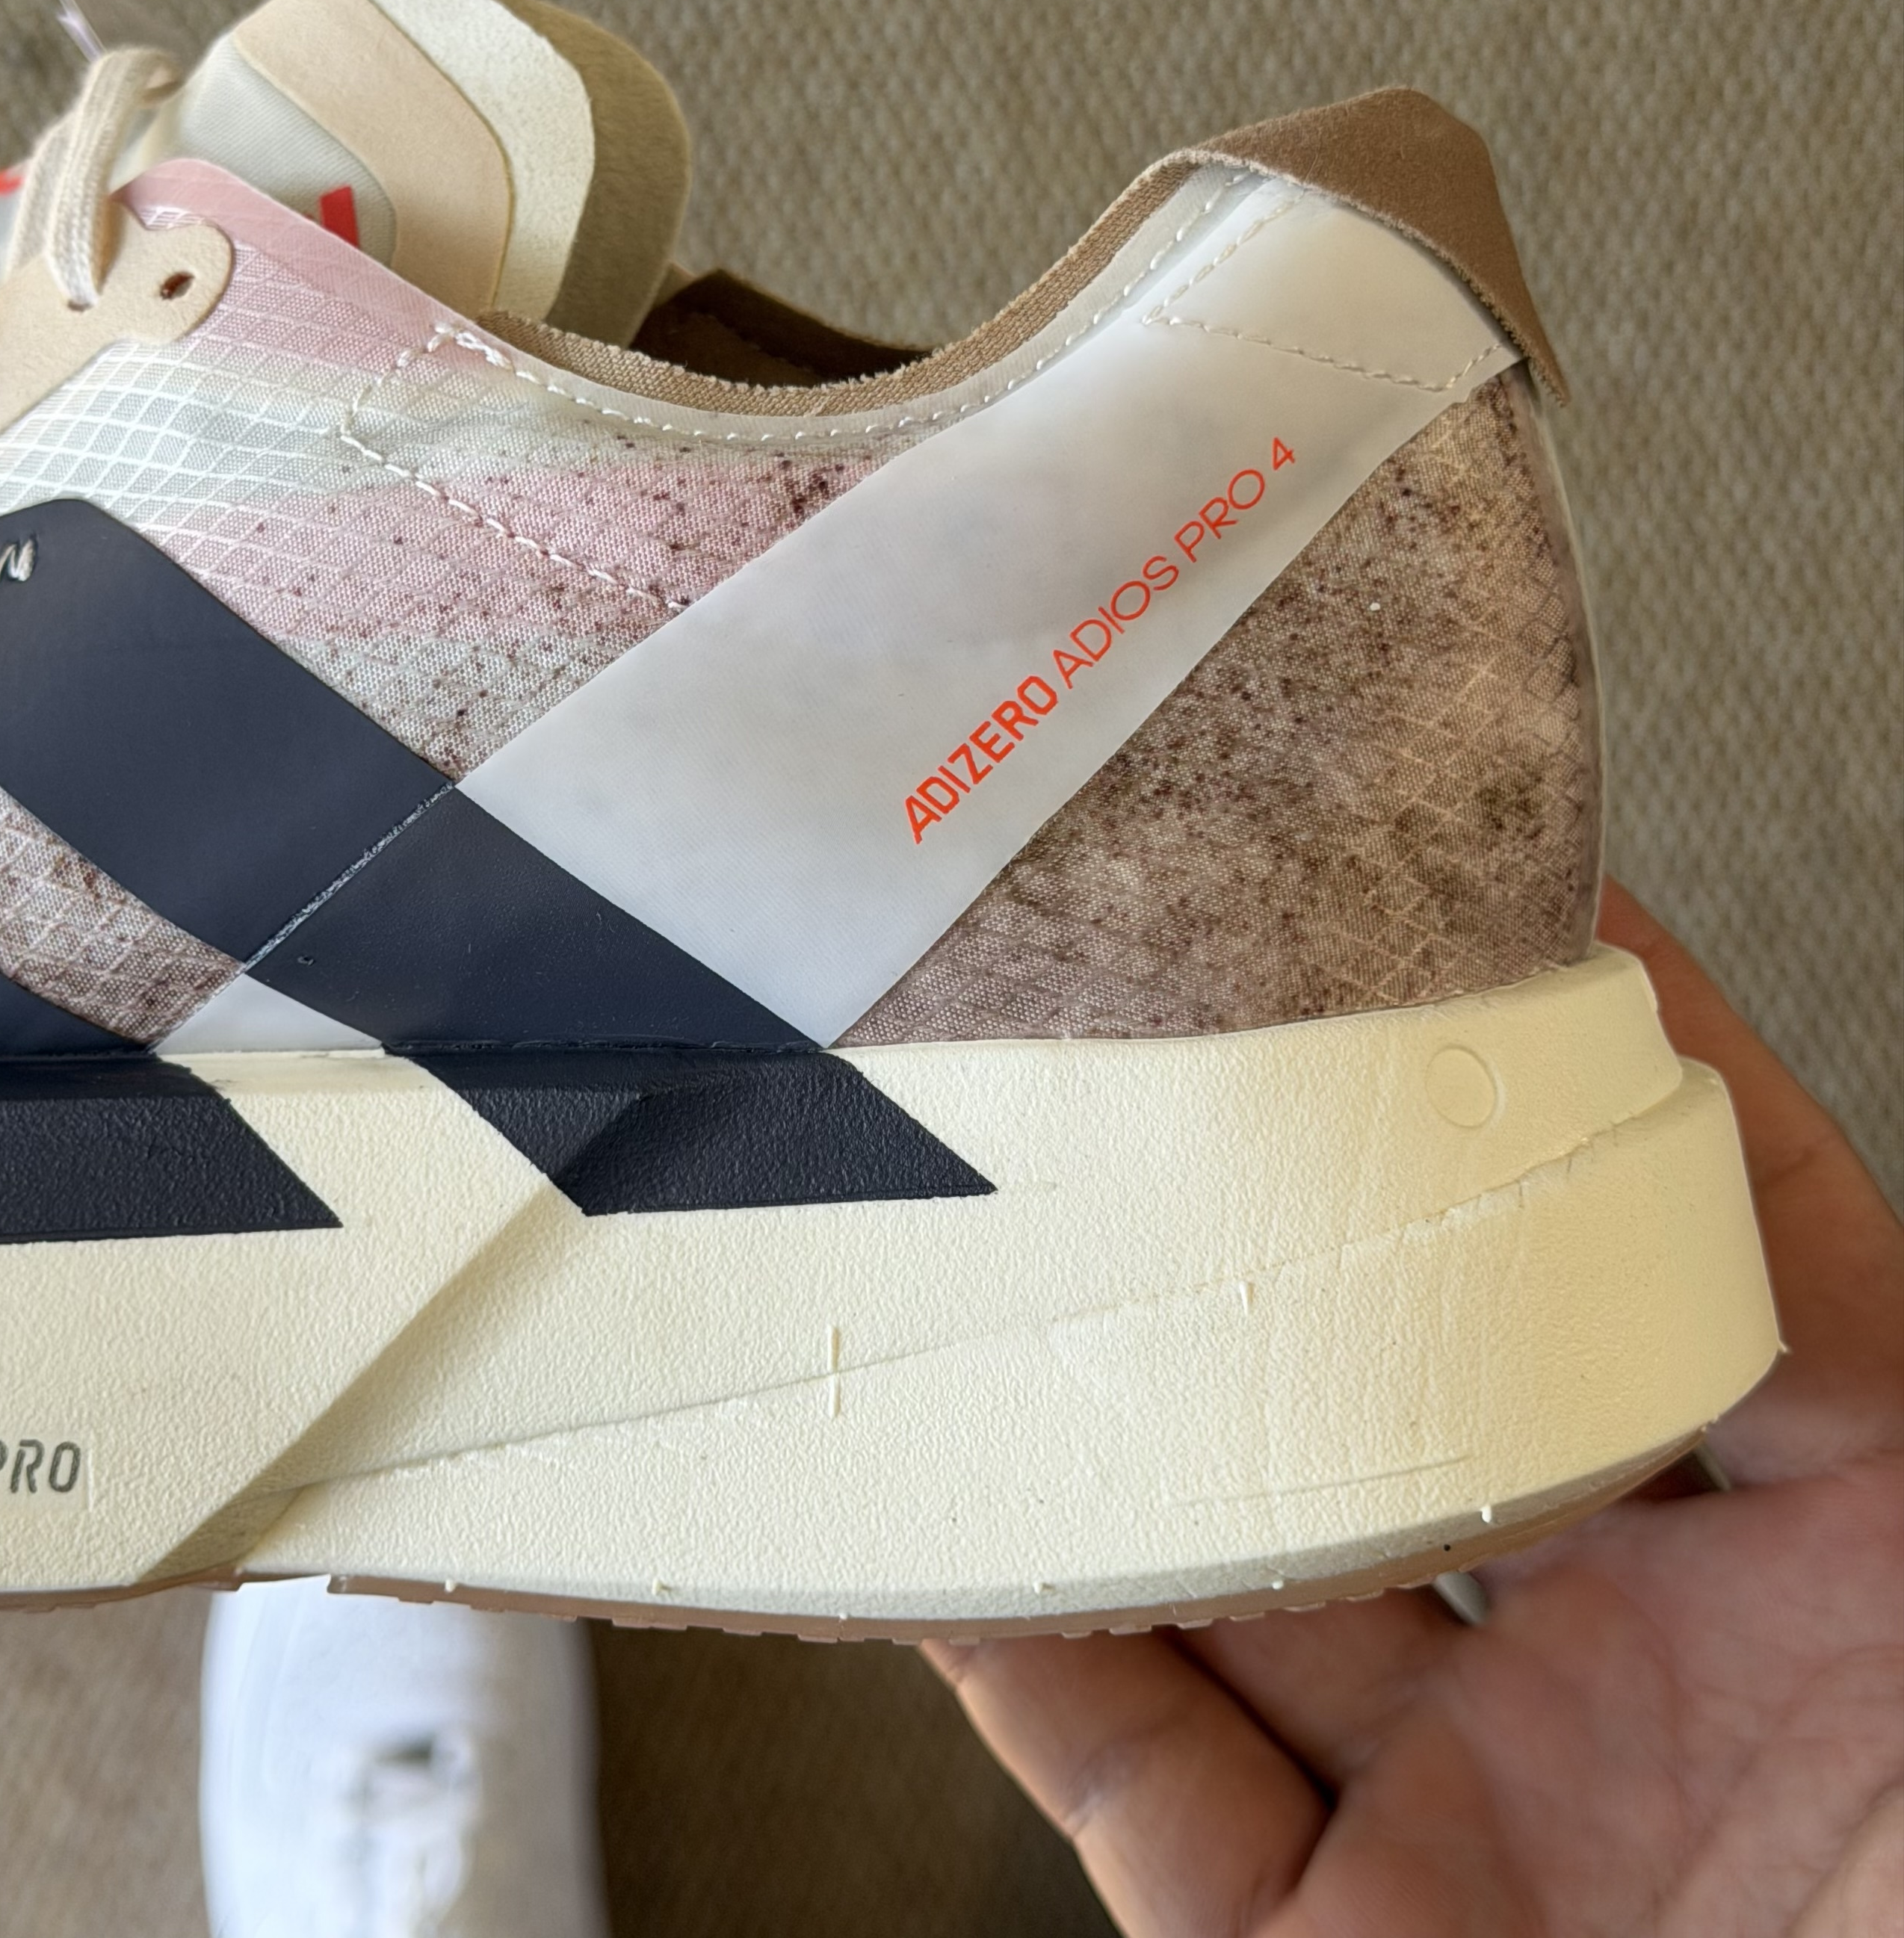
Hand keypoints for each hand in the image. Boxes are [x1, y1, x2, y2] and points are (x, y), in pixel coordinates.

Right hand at [927, 884, 1903, 1934]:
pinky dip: (1023, 1645)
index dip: (1585, 1085)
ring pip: (1245, 1571)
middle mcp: (1654, 1687)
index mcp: (1860, 1585)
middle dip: (1295, 1252)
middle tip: (1175, 1092)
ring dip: (1121, 1432)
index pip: (1701, 1259)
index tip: (1454, 930)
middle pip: (1427, 1397)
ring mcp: (1474, 1826)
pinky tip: (945, 1522)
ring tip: (1008, 1268)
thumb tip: (1709, 1073)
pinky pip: (1133, 1774)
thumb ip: (1854, 1345)